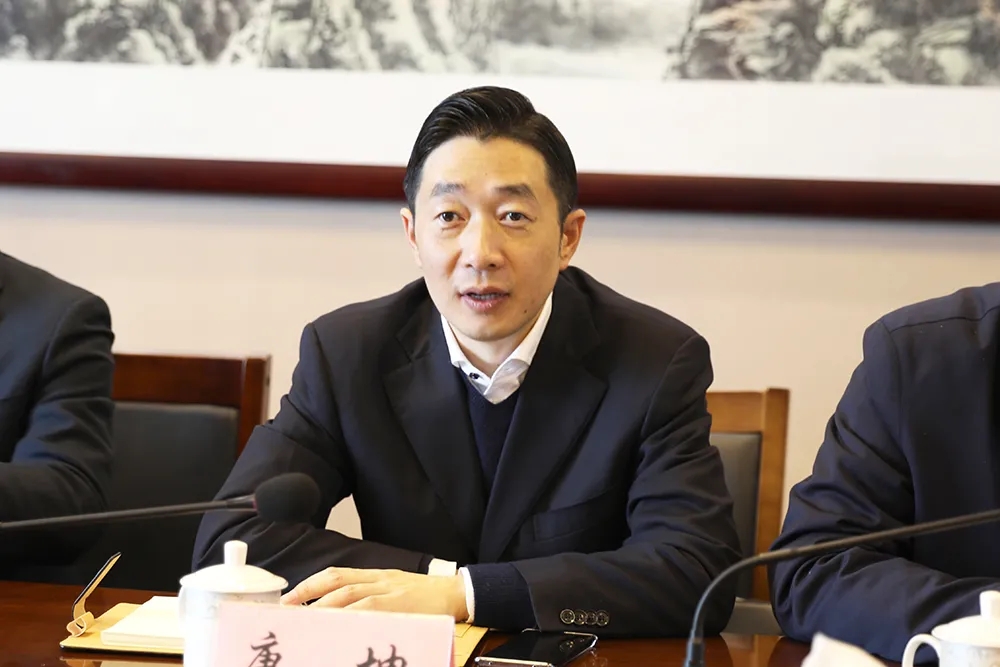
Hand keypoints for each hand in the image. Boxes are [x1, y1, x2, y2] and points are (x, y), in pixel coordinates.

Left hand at [279, 567, 468, 620]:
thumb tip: (339, 613)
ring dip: (324, 608)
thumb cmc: (425, 597)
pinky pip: (370, 610)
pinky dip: (351, 617)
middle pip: (337, 582)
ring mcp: (389, 591)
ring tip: (305, 622)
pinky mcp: (400, 605)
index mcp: (376, 575)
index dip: (310, 584)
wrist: (456, 593)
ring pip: (349, 595)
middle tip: (288, 611)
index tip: (290, 598)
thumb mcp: (395, 589)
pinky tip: (337, 628)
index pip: (337, 574)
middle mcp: (379, 580)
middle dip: (308, 595)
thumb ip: (370, 596)